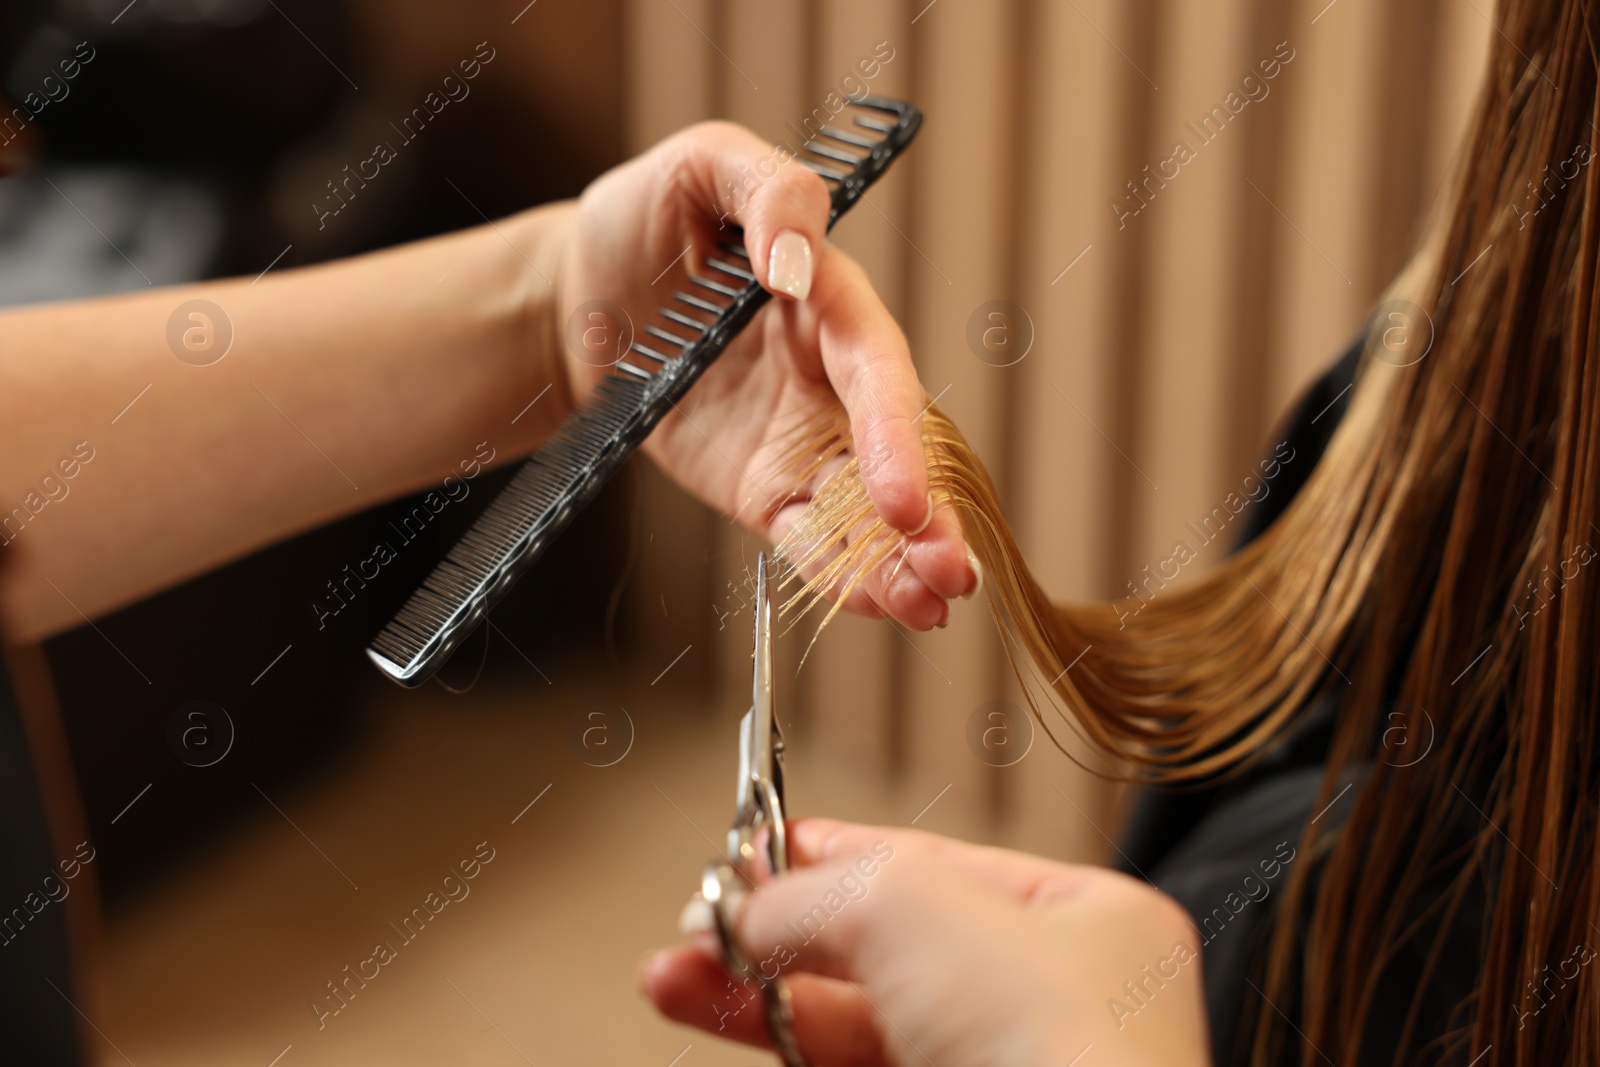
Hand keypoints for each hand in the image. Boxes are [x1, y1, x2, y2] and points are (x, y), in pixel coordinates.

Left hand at [553, 122, 974, 628]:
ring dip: (901, 560)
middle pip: (893, 453)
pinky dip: (844, 575)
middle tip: (953, 574)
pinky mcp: (764, 489)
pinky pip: (811, 538)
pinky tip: (882, 607)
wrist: (577, 296)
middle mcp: (831, 379)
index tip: (903, 496)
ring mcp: (801, 440)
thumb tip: (796, 259)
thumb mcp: (702, 168)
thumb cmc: (647, 219)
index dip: (896, 434)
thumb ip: (767, 192)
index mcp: (830, 303)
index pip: (877, 370)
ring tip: (930, 609)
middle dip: (929, 517)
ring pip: (865, 510)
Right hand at [642, 819, 1211, 1066]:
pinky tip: (715, 1020)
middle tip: (697, 923)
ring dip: (756, 996)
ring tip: (671, 976)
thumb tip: (749, 907)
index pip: (931, 866)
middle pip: (878, 947)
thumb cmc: (1052, 1050)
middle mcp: (1046, 1002)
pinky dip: (781, 1046)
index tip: (746, 858)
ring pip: (852, 1023)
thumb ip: (820, 890)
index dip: (829, 856)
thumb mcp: (913, 909)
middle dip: (774, 931)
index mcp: (1082, 921)